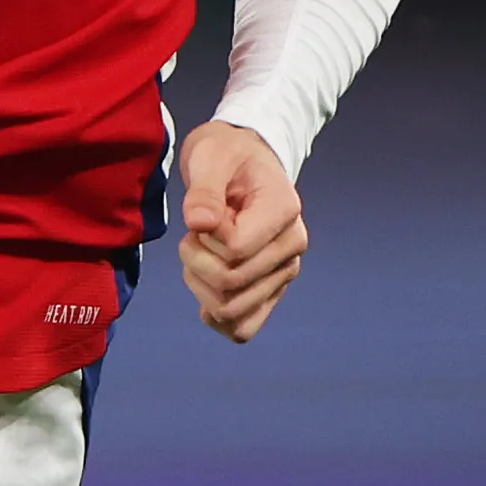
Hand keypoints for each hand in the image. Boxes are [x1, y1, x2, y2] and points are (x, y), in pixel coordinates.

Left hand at [176, 122, 308, 343]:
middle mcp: (291, 247)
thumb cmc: (226, 156)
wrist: (242, 164)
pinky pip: (243, 328)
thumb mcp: (210, 157)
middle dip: (195, 261)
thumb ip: (203, 190)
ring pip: (232, 311)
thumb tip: (200, 222)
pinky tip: (203, 286)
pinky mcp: (269, 291)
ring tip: (200, 254)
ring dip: (200, 286)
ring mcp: (282, 273)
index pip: (235, 250)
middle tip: (194, 234)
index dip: (205, 238)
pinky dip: (214, 315)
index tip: (203, 213)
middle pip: (231, 284)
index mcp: (284, 211)